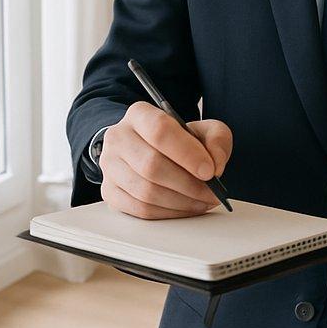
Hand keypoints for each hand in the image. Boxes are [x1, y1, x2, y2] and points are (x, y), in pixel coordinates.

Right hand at [100, 101, 232, 218]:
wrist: (152, 150)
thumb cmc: (178, 140)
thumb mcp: (204, 129)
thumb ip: (216, 139)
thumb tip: (215, 164)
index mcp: (139, 114)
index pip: (160, 131)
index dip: (187, 153)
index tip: (210, 170)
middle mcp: (118, 138)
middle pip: (152, 165)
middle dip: (188, 184)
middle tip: (212, 192)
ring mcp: (110, 167)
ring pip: (146, 192)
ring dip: (181, 201)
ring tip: (203, 201)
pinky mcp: (110, 192)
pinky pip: (141, 210)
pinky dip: (169, 213)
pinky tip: (186, 207)